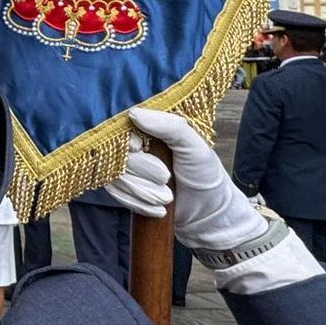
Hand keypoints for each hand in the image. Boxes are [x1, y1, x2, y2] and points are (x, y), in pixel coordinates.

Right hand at [111, 108, 264, 254]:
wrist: (209, 211)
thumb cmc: (204, 173)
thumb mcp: (194, 145)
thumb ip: (169, 126)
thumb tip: (134, 113)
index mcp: (151, 129)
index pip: (122, 129)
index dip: (126, 140)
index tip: (138, 148)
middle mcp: (137, 148)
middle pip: (118, 157)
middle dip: (142, 173)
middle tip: (166, 179)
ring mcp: (130, 169)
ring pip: (116, 178)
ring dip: (143, 192)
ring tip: (167, 197)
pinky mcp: (127, 190)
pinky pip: (118, 195)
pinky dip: (138, 204)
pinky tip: (158, 209)